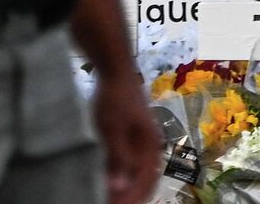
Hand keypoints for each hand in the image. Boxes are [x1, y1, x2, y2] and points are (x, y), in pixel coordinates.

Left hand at [94, 69, 161, 203]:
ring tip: (109, 197)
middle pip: (145, 180)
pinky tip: (108, 178)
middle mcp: (150, 146)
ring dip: (126, 187)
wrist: (114, 69)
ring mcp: (141, 140)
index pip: (146, 183)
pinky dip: (121, 174)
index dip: (133, 199)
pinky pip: (130, 161)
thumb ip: (118, 159)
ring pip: (137, 172)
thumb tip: (120, 188)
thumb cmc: (114, 99)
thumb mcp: (113, 130)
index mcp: (150, 147)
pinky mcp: (131, 134)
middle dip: (131, 196)